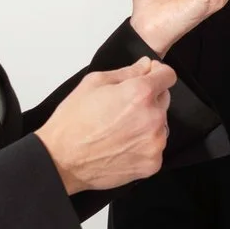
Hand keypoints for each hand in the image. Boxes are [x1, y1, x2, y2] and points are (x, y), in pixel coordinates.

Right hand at [36, 56, 173, 193]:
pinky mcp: (152, 163)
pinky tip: (122, 145)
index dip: (157, 73)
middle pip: (164, 100)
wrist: (62, 160)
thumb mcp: (94, 83)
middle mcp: (153, 118)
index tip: (149, 76)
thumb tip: (145, 65)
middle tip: (122, 108)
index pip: (167, 75)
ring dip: (147, 123)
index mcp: (140, 94)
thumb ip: (127, 72)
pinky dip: (143, 145)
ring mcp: (155, 143)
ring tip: (119, 129)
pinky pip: (155, 147)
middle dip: (148, 99)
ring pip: (160, 125)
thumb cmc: (73, 122)